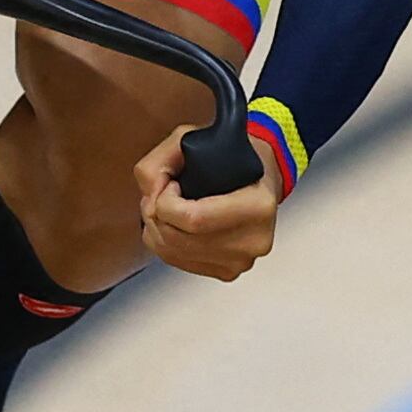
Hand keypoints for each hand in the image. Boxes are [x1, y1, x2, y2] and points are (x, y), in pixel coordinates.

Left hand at [136, 131, 281, 281]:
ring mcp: (240, 260)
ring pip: (172, 252)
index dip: (165, 201)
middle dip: (156, 213)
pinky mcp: (227, 271)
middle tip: (165, 194)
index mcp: (257, 206)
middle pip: (177, 239)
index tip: (171, 184)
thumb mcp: (195, 139)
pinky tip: (175, 224)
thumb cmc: (233, 158)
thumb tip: (151, 194)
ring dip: (157, 228)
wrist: (260, 178)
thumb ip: (161, 160)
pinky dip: (165, 242)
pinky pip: (177, 262)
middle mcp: (252, 239)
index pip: (193, 219)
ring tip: (169, 207)